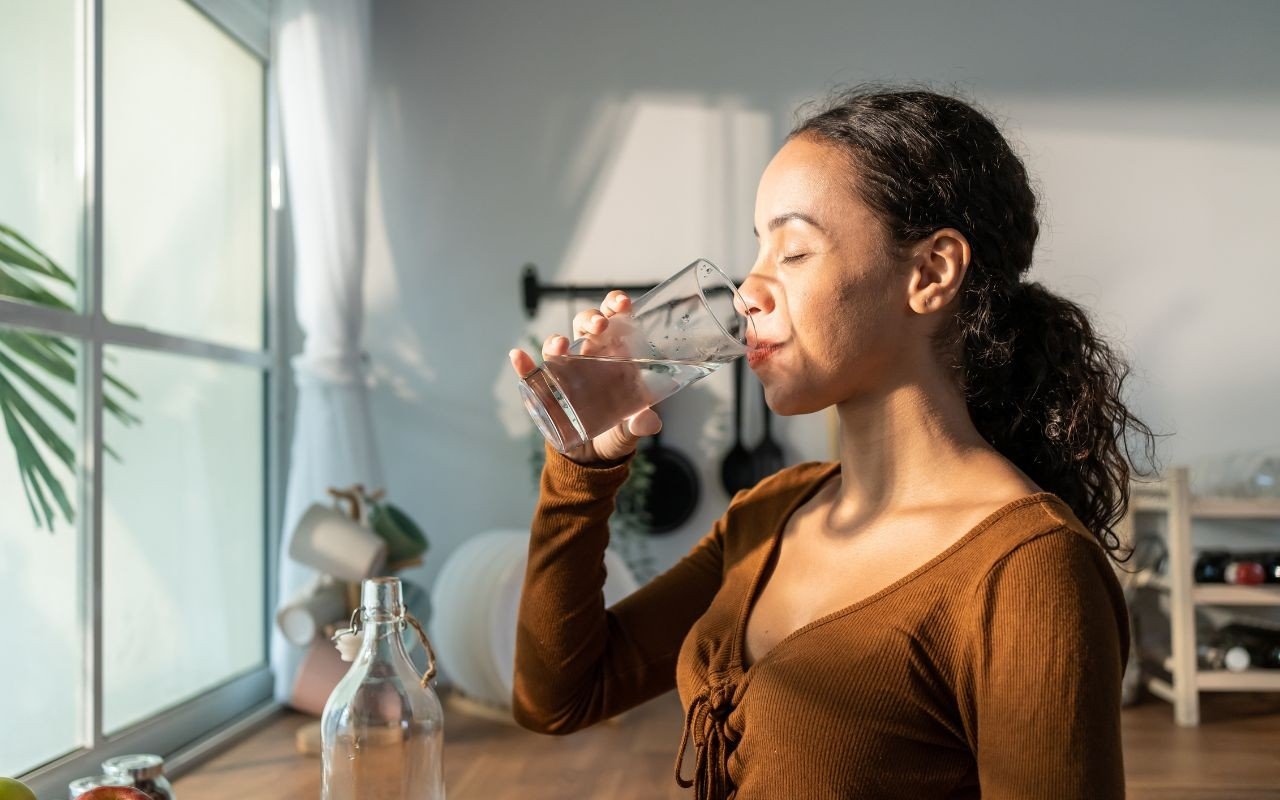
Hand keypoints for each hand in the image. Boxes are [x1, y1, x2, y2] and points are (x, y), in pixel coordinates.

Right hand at [509, 290, 661, 464]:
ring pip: (559, 345)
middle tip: (599, 326)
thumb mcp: (632, 429)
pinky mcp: (546, 390)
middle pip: (586, 326)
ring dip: (557, 340)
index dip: (615, 306)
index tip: (622, 303)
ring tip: (562, 345)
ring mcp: (566, 372)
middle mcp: (590, 357)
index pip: (614, 321)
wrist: (594, 456)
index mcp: (615, 357)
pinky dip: (523, 365)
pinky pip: (531, 373)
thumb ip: (642, 424)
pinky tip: (519, 357)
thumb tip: (649, 422)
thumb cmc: (618, 431)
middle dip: (591, 319)